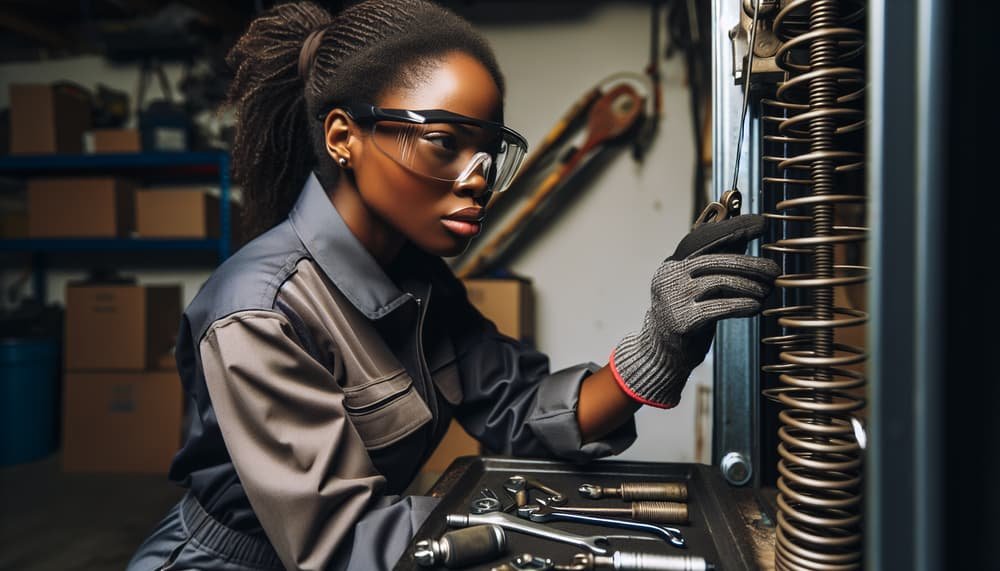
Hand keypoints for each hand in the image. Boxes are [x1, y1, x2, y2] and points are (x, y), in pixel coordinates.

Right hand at [611, 215, 779, 407]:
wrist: (660, 353)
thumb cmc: (686, 316)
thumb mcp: (696, 287)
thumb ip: (714, 267)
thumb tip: (744, 238)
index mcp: (672, 266)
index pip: (706, 240)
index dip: (734, 229)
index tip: (760, 224)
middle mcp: (669, 278)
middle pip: (715, 262)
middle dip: (750, 264)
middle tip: (774, 270)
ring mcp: (673, 299)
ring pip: (719, 282)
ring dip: (749, 285)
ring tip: (767, 291)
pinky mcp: (682, 321)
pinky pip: (719, 307)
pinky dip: (742, 305)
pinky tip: (756, 306)